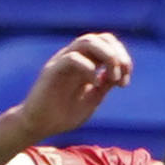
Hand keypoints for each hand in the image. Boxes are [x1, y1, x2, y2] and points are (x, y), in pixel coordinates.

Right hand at [15, 32, 131, 138]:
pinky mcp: (52, 70)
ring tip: (113, 77)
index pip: (107, 44)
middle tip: (121, 78)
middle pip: (101, 38)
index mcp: (85, 62)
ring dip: (107, 56)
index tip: (125, 82)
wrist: (39, 126)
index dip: (122, 57)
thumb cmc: (63, 115)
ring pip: (87, 41)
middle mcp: (74, 57)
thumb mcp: (92, 99)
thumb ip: (105, 84)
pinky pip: (72, 58)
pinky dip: (89, 68)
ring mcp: (62, 61)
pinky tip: (95, 84)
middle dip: (118, 54)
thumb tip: (119, 72)